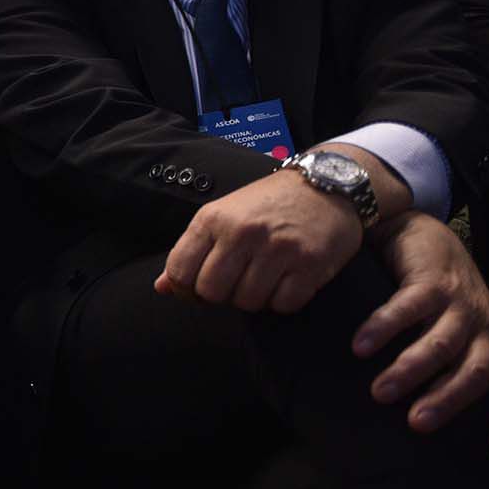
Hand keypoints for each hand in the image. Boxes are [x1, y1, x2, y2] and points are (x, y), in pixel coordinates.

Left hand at [156, 167, 361, 311]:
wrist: (325, 183)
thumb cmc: (267, 204)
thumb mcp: (221, 216)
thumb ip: (190, 251)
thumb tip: (162, 288)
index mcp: (213, 219)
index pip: (180, 272)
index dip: (185, 289)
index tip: (199, 287)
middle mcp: (243, 233)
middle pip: (212, 292)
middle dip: (221, 295)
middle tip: (236, 281)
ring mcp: (278, 249)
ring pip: (248, 302)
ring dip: (254, 298)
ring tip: (264, 276)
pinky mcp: (310, 265)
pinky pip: (283, 305)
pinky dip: (283, 301)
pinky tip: (287, 280)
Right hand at [351, 212, 488, 456]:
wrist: (428, 237)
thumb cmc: (444, 300)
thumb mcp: (465, 337)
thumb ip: (456, 369)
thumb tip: (423, 419)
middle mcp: (488, 330)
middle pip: (477, 372)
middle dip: (448, 400)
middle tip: (416, 423)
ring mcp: (462, 304)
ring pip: (444, 344)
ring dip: (412, 370)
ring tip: (380, 392)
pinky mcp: (433, 282)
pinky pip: (408, 309)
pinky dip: (384, 328)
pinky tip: (361, 346)